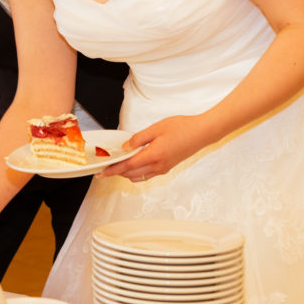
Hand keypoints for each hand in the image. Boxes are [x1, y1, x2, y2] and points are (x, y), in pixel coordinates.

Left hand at [99, 115, 213, 181]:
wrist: (201, 133)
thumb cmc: (182, 127)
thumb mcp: (156, 128)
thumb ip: (138, 138)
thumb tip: (126, 147)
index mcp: (153, 155)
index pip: (127, 166)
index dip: (113, 170)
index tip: (102, 173)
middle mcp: (158, 166)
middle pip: (131, 174)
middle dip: (117, 172)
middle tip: (106, 168)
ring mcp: (163, 168)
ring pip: (139, 176)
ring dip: (127, 173)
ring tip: (118, 165)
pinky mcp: (168, 167)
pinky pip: (148, 175)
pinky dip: (138, 173)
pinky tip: (135, 165)